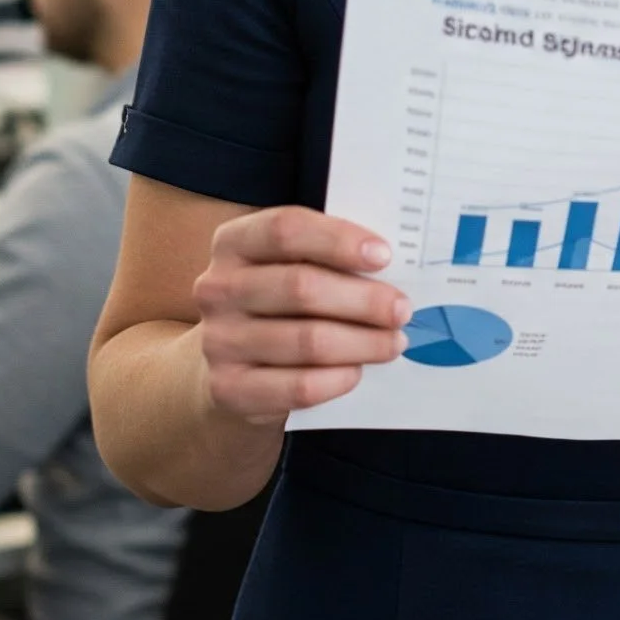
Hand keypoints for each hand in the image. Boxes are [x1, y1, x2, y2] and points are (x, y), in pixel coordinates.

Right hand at [194, 208, 408, 425]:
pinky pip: (299, 386)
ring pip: (307, 340)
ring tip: (394, 342)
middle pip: (301, 287)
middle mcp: (217, 289)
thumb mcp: (289, 265)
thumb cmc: (277, 302)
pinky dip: (338, 379)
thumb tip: (389, 262)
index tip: (384, 255)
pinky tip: (358, 371)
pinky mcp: (229, 389)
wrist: (231, 365)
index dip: (338, 240)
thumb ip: (328, 256)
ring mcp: (219, 341)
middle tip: (402, 309)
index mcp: (233, 243)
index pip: (285, 230)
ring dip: (363, 342)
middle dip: (364, 299)